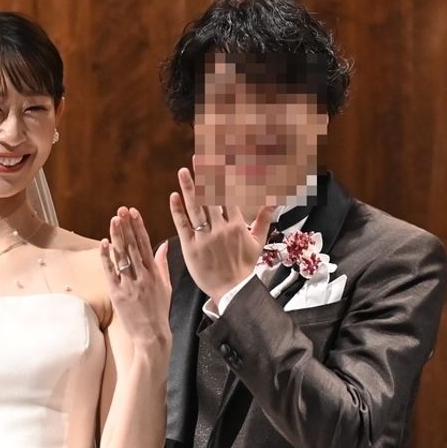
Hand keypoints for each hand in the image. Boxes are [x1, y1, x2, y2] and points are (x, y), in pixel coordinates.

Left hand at [100, 206, 171, 349]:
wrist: (152, 335)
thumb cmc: (159, 311)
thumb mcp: (166, 286)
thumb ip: (162, 264)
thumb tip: (163, 245)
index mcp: (155, 273)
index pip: (145, 244)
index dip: (138, 227)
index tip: (134, 212)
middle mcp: (143, 276)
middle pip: (132, 246)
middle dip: (127, 227)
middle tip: (121, 210)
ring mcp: (129, 284)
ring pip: (122, 256)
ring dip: (117, 237)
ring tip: (113, 220)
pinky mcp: (118, 294)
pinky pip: (111, 272)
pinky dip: (107, 257)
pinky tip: (104, 243)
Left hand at [169, 167, 271, 303]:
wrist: (232, 291)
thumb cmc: (244, 267)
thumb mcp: (258, 242)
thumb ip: (263, 219)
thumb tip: (272, 199)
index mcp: (237, 225)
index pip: (231, 194)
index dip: (226, 175)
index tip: (221, 158)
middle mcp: (221, 229)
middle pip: (212, 196)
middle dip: (206, 175)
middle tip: (200, 156)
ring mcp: (204, 237)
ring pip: (196, 208)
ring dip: (189, 187)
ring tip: (183, 170)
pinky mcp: (190, 247)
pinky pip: (183, 226)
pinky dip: (178, 211)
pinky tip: (174, 196)